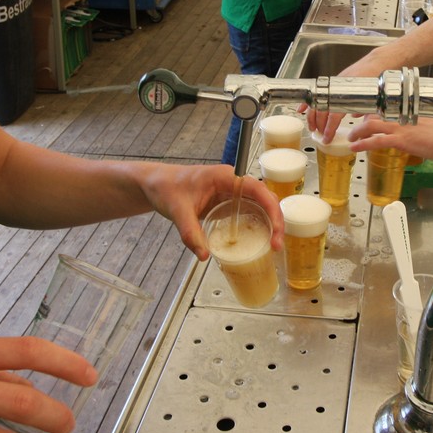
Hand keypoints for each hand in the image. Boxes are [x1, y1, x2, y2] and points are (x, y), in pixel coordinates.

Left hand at [139, 164, 283, 260]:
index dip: (271, 209)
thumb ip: (190, 232)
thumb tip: (203, 255)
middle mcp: (233, 183)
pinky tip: (260, 241)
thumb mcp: (177, 210)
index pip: (258, 189)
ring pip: (261, 206)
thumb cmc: (166, 187)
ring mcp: (232, 193)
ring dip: (270, 224)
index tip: (276, 230)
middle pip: (265, 198)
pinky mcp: (228, 204)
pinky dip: (258, 226)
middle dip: (276, 221)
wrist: (156, 184)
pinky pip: (249, 213)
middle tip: (276, 246)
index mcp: (225, 177)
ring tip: (273, 246)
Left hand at [347, 116, 432, 168]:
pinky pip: (375, 141)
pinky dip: (362, 144)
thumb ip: (421, 125)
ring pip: (370, 125)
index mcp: (409, 111)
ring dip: (358, 132)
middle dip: (361, 121)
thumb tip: (419, 132)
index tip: (366, 115)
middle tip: (355, 127)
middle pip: (374, 114)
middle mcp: (402, 116)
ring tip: (351, 138)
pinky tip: (355, 148)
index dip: (373, 112)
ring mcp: (400, 127)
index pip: (386, 108)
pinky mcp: (401, 140)